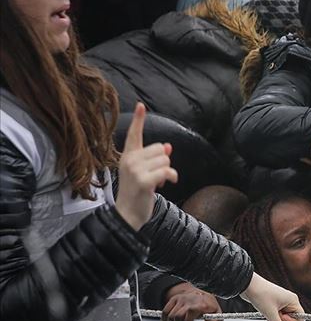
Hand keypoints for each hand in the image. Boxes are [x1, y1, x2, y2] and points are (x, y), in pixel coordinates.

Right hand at [115, 103, 177, 229]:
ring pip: (165, 160)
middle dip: (163, 163)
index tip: (141, 105)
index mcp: (128, 156)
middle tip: (155, 177)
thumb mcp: (144, 173)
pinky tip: (165, 185)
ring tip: (157, 183)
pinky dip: (171, 178)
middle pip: (159, 149)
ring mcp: (135, 170)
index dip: (138, 120)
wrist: (128, 214)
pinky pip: (167, 171)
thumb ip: (154, 159)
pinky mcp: (144, 181)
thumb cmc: (137, 193)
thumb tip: (167, 146)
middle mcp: (129, 160)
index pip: (134, 135)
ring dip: (167, 172)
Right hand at [161, 282, 221, 320]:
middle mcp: (190, 300)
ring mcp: (181, 299)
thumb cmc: (210, 307)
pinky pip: (165, 312)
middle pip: (178, 316)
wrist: (203, 295)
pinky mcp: (174, 299)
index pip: (190, 313)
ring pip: (170, 315)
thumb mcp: (217, 316)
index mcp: (201, 303)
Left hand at [240, 273, 303, 320]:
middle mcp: (290, 300)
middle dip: (282, 320)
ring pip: (284, 317)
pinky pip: (278, 314)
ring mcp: (282, 301)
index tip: (281, 318)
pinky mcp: (276, 303)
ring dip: (276, 318)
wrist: (248, 285)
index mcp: (293, 300)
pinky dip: (272, 316)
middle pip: (292, 318)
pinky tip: (266, 312)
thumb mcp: (270, 314)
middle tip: (273, 315)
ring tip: (268, 312)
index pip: (301, 317)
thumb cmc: (261, 295)